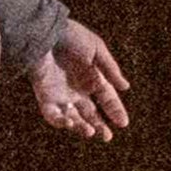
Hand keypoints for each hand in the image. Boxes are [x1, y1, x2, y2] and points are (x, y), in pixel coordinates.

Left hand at [33, 22, 132, 140]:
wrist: (45, 33)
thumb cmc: (71, 37)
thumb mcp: (96, 50)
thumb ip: (110, 69)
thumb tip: (125, 87)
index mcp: (92, 78)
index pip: (107, 98)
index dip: (115, 110)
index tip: (123, 123)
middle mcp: (77, 90)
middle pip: (91, 113)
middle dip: (99, 126)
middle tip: (107, 137)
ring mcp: (61, 95)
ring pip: (74, 118)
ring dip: (82, 127)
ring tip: (90, 131)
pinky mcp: (46, 97)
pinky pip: (53, 115)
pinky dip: (61, 121)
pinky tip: (70, 122)